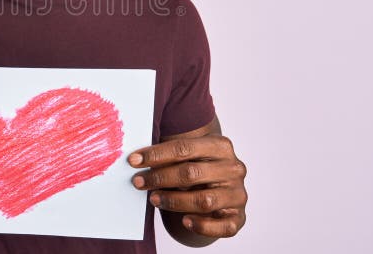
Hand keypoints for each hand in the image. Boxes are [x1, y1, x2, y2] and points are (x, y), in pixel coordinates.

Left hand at [128, 134, 246, 237]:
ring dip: (174, 201)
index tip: (133, 161)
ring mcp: (238, 194)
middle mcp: (233, 168)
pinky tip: (184, 221)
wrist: (221, 192)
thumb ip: (171, 157)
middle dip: (160, 177)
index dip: (156, 154)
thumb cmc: (199, 171)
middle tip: (139, 182)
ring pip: (203, 200)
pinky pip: (222, 226)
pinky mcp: (239, 217)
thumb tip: (136, 159)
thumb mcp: (189, 158)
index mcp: (221, 146)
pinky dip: (202, 226)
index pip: (184, 148)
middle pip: (192, 172)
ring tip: (154, 199)